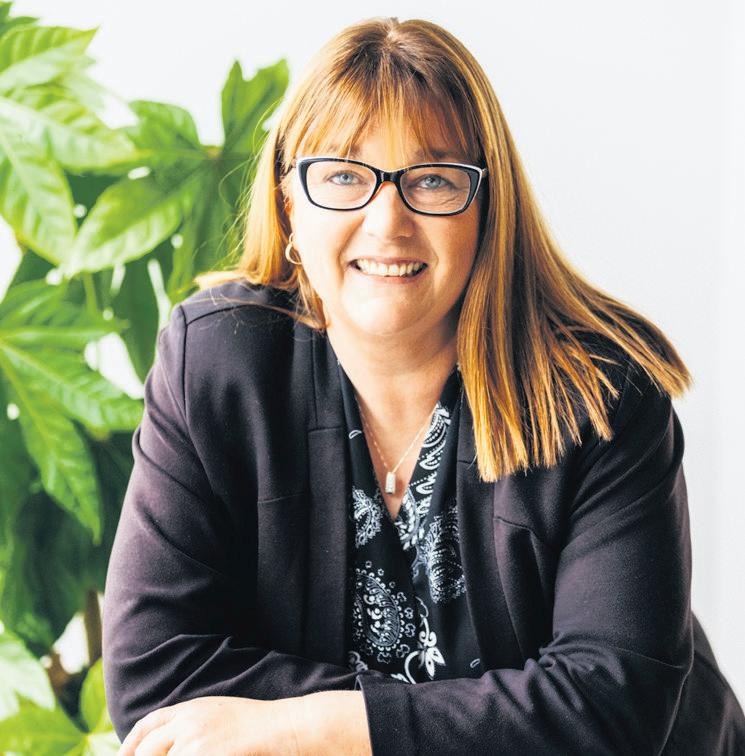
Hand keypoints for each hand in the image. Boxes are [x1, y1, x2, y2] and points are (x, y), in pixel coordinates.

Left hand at [116, 695, 300, 755]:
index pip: (148, 725)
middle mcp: (188, 723)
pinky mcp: (204, 755)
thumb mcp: (217, 713)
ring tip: (187, 755)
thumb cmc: (255, 724)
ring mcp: (195, 742)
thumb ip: (190, 724)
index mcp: (190, 709)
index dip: (131, 744)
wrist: (280, 727)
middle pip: (148, 748)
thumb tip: (169, 745)